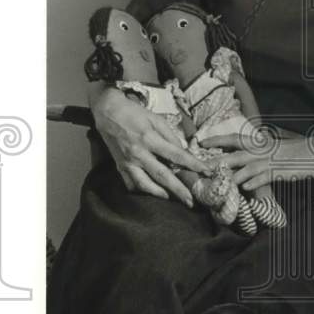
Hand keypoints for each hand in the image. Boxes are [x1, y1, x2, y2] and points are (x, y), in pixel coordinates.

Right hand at [91, 85, 208, 204]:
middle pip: (162, 175)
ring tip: (171, 198)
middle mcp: (138, 153)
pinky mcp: (119, 167)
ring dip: (160, 194)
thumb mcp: (156, 119)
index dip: (193, 164)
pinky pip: (131, 184)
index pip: (176, 155)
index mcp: (150, 139)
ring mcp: (127, 162)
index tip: (206, 172)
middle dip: (178, 190)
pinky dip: (142, 190)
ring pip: (145, 185)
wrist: (107, 112)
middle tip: (190, 201)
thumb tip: (183, 152)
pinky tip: (151, 192)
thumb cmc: (134, 114)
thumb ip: (170, 136)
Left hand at [200, 128, 313, 191]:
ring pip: (247, 166)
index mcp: (263, 143)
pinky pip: (265, 177)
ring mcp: (273, 161)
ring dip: (231, 174)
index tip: (201, 142)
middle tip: (200, 166)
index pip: (235, 139)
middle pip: (235, 154)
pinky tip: (244, 188)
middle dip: (217, 160)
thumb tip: (253, 159)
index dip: (218, 140)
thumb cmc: (302, 150)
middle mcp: (264, 150)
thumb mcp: (280, 148)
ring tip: (217, 181)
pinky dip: (254, 181)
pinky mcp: (282, 171)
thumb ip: (265, 152)